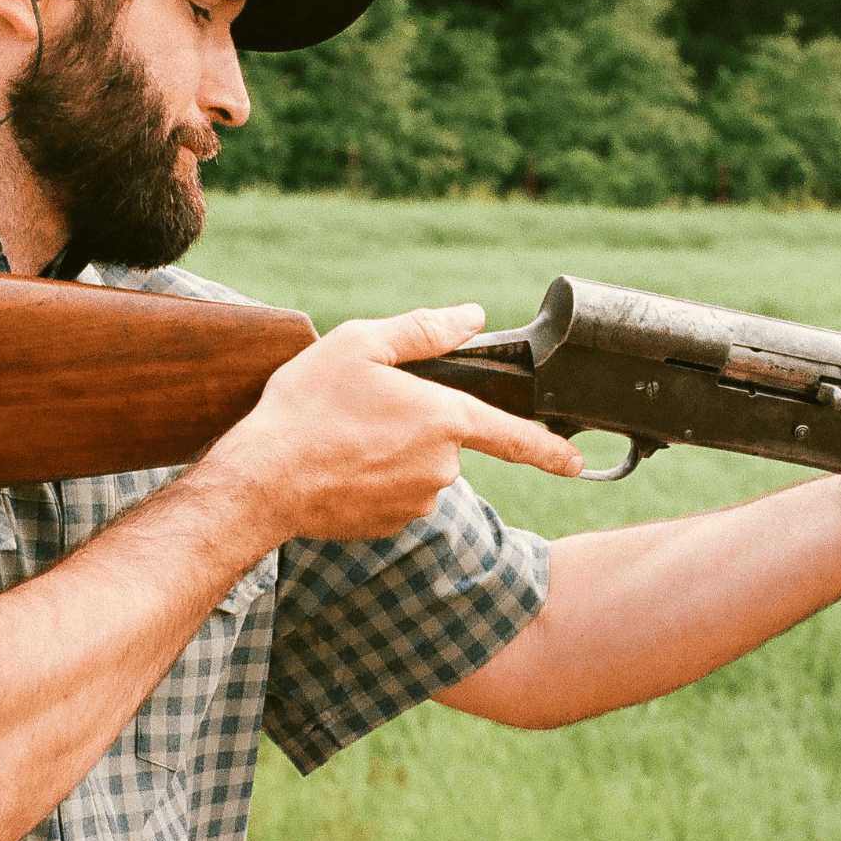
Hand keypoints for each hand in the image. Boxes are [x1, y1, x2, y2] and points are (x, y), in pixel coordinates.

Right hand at [209, 303, 583, 543]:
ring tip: (341, 437)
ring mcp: (416, 501)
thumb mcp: (361, 345)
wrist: (263, 480)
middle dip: (414, 424)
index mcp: (444, 417)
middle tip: (361, 411)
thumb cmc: (308, 406)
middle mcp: (441, 466)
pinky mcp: (389, 525)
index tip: (577, 462)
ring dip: (391, 452)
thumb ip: (425, 330)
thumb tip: (472, 316)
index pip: (514, 436)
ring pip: (418, 467)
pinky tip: (338, 465)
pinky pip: (395, 494)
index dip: (549, 449)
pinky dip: (374, 479)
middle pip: (445, 440)